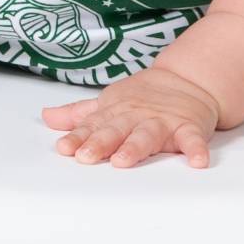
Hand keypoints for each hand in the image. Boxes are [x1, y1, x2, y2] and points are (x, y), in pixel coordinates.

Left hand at [41, 66, 220, 167]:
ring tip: (123, 160)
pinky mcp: (188, 127)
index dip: (78, 137)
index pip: (93, 126)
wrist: (187, 80)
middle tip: (86, 156)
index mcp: (116, 113)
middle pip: (116, 130)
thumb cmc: (142, 98)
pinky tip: (197, 162)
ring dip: (136, 147)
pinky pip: (192, 139)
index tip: (64, 149)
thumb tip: (46, 117)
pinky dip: (196, 149)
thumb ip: (79, 114)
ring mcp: (162, 122)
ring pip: (147, 135)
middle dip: (100, 142)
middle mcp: (136, 117)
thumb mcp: (108, 102)